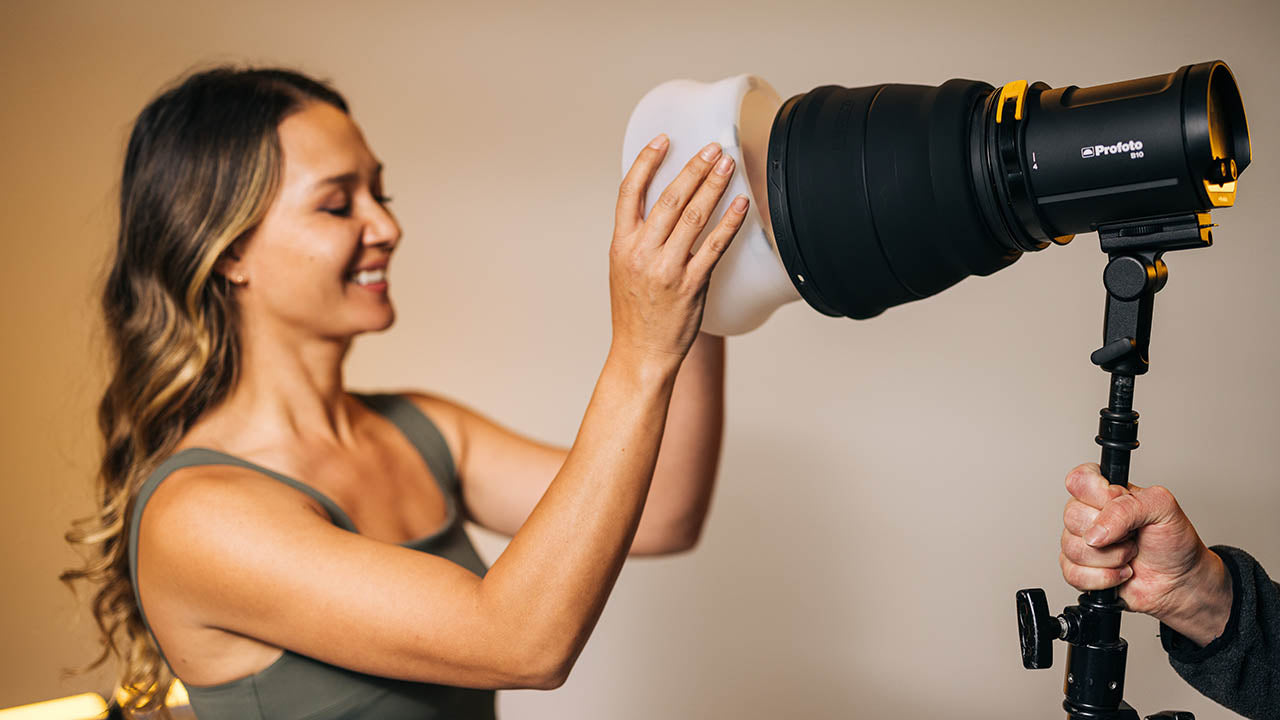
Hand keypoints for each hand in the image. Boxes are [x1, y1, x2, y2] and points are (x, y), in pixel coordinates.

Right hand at [609, 135, 746, 369]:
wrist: (641, 354)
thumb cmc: (635, 313)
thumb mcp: (623, 269)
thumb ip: (638, 238)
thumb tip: (659, 206)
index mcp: (621, 245)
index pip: (629, 192)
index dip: (646, 161)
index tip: (664, 141)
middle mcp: (642, 252)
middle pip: (669, 198)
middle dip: (693, 168)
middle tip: (712, 148)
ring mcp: (667, 268)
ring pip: (693, 216)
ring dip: (713, 186)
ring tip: (728, 165)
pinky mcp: (691, 284)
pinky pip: (714, 246)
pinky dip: (729, 222)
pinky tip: (741, 205)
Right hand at [1060, 463, 1232, 645]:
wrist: (1181, 581)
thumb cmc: (1173, 542)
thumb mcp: (1163, 508)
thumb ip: (1128, 507)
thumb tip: (1096, 530)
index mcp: (1104, 492)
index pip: (1079, 479)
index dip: (1096, 494)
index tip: (1118, 503)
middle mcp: (1090, 515)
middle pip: (1072, 516)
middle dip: (1111, 533)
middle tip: (1132, 535)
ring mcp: (1083, 543)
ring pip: (1073, 548)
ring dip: (1111, 558)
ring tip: (1129, 555)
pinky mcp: (1080, 570)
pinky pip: (1073, 574)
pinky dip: (1104, 577)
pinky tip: (1120, 572)